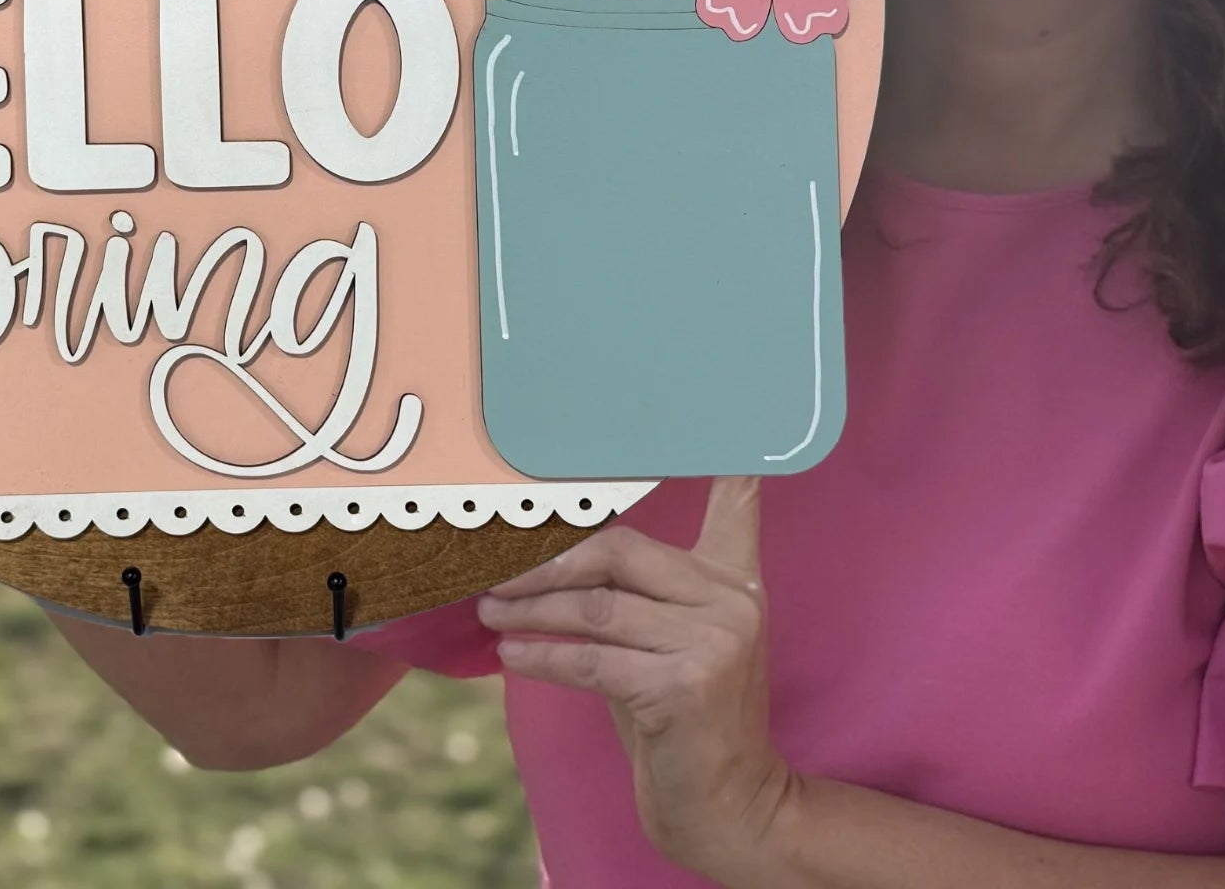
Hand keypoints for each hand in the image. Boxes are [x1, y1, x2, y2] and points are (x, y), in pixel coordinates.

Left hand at [478, 476, 792, 881]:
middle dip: (548, 561)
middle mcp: (731, 602)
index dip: (727, 463)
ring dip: (532, 609)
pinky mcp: (685, 686)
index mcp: (734, 582)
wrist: (730, 805)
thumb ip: (633, 600)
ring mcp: (713, 642)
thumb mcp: (667, 648)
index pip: (735, 508)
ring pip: (598, 608)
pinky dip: (543, 657)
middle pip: (621, 552)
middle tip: (494, 570)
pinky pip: (593, 660)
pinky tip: (510, 656)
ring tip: (489, 611)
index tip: (722, 420)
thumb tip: (547, 560)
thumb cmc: (683, 724)